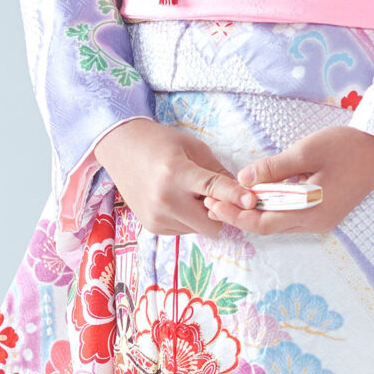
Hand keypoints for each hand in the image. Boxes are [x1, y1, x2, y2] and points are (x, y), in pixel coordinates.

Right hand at [94, 117, 238, 237]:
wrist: (120, 148)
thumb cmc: (160, 143)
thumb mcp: (193, 148)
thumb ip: (217, 173)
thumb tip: (242, 193)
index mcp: (176, 173)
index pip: (213, 189)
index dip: (235, 196)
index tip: (252, 201)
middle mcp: (165, 200)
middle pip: (211, 224)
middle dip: (221, 213)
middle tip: (216, 195)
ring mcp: (156, 217)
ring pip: (199, 230)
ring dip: (203, 216)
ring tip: (188, 193)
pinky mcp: (152, 227)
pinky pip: (184, 231)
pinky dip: (188, 219)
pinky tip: (177, 200)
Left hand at [202, 126, 373, 236]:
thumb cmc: (349, 146)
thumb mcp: (307, 151)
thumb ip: (274, 168)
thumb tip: (242, 180)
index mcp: (312, 211)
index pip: (263, 223)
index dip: (235, 215)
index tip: (212, 203)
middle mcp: (317, 222)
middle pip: (269, 227)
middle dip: (239, 215)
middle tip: (211, 203)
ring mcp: (323, 219)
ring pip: (279, 222)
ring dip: (254, 213)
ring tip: (227, 199)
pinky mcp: (327, 211)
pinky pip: (292, 215)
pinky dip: (271, 208)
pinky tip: (257, 195)